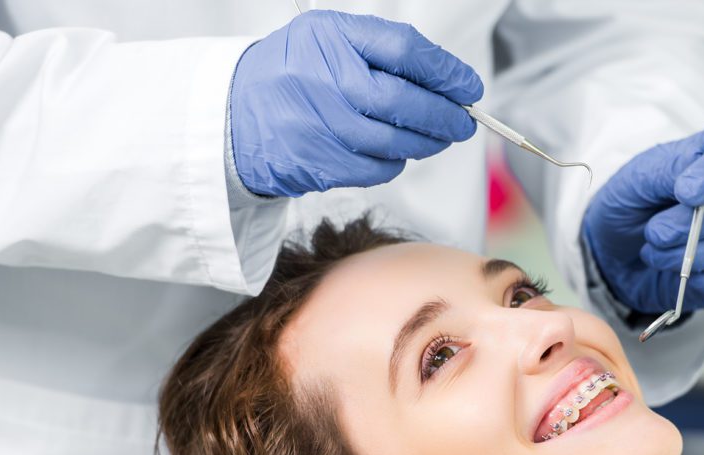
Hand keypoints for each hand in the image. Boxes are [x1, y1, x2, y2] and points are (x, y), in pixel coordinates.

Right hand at [230, 10, 482, 197]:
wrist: (234, 115)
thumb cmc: (294, 73)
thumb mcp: (328, 39)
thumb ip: (382, 51)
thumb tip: (448, 84)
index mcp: (330, 37)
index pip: (405, 51)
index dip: (446, 72)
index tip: (469, 88)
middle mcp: (324, 80)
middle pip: (404, 102)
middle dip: (445, 117)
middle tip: (463, 123)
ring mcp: (319, 126)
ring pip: (394, 143)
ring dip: (425, 144)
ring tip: (436, 139)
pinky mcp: (318, 164)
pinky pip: (375, 168)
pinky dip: (394, 162)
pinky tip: (393, 152)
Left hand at [581, 124, 703, 313]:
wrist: (613, 253)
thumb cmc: (630, 206)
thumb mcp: (637, 179)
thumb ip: (669, 171)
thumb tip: (694, 187)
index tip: (684, 192)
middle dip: (693, 224)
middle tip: (655, 231)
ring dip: (688, 255)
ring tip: (655, 251)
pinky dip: (703, 282)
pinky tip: (677, 274)